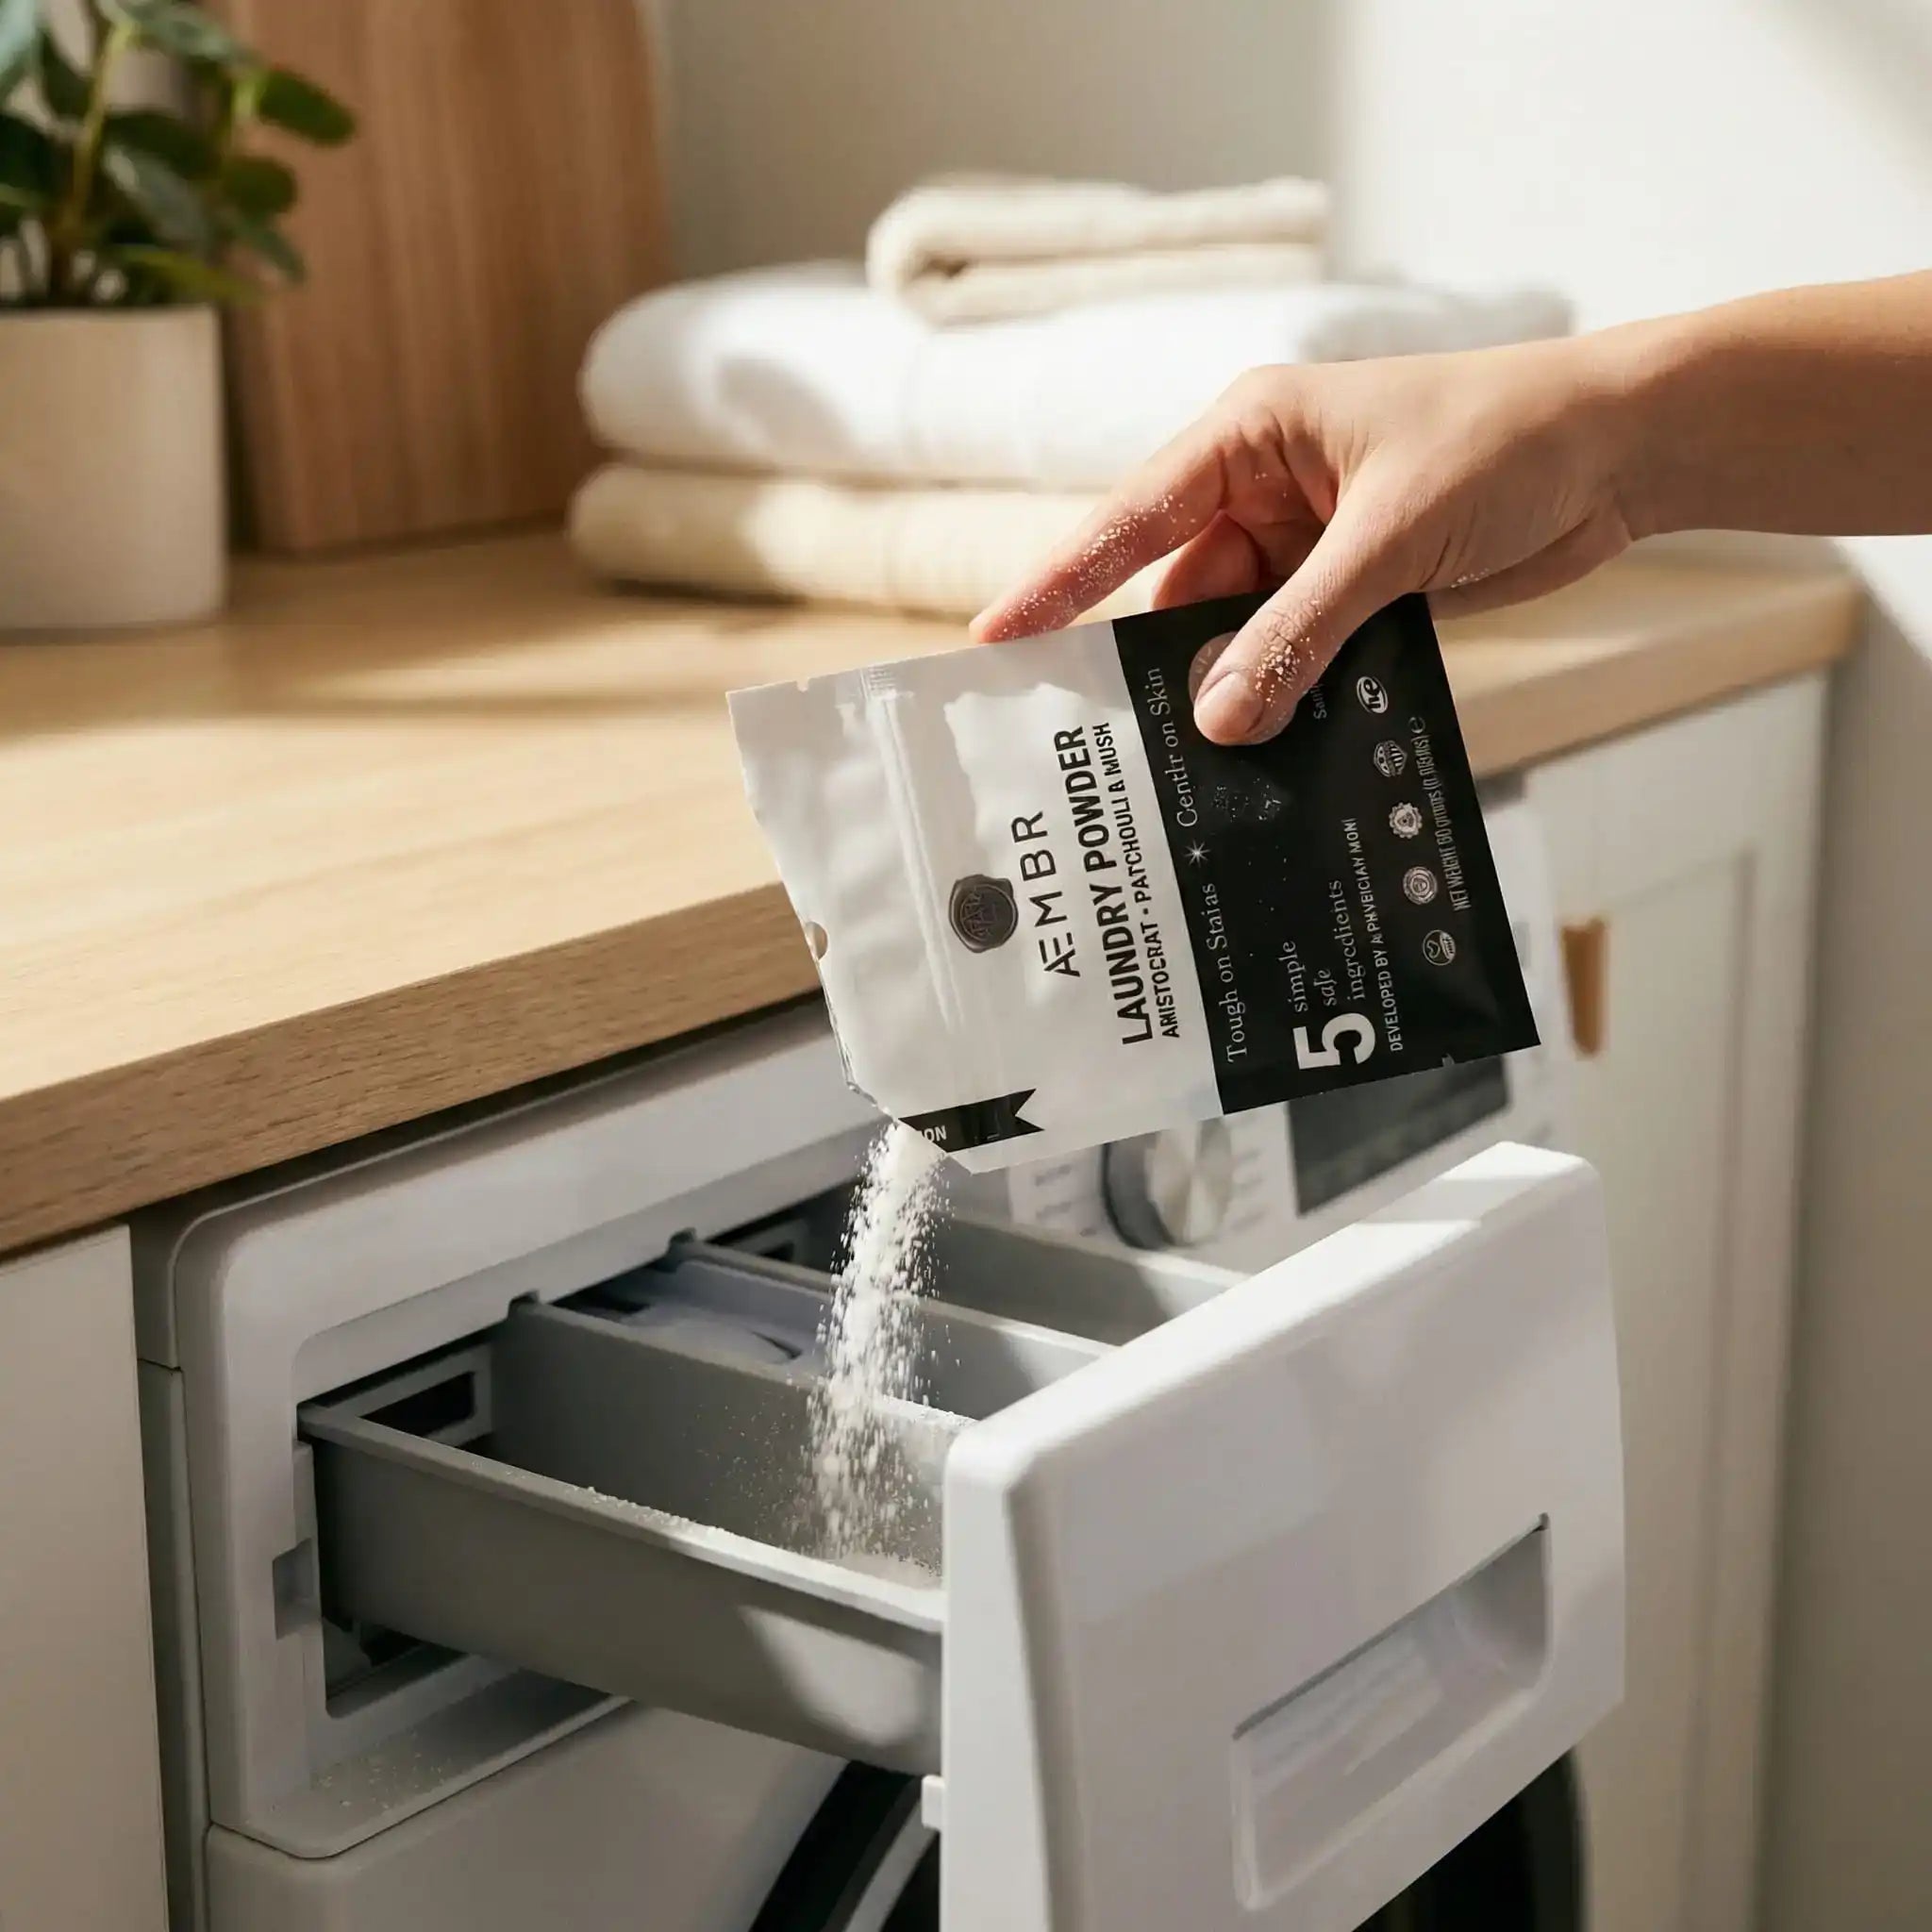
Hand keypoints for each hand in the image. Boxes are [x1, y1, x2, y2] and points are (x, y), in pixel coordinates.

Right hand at [971, 334, 1641, 743]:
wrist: (1624, 450)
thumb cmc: (1508, 441)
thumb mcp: (1390, 539)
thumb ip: (1300, 631)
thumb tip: (1221, 718)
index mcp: (1252, 435)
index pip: (1132, 517)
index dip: (1060, 581)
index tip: (997, 637)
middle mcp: (1267, 487)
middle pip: (1179, 591)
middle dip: (1162, 665)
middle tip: (1113, 744)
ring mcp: (1309, 543)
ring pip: (1238, 634)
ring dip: (1235, 690)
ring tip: (1205, 766)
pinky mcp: (1354, 589)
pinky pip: (1294, 652)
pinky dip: (1287, 695)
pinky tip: (1274, 748)